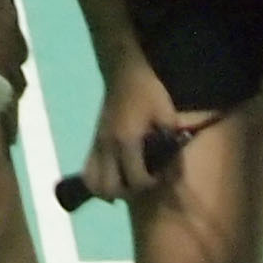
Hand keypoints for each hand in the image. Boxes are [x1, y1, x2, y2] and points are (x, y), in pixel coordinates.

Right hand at [85, 54, 183, 202]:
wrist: (124, 71)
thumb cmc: (148, 91)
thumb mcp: (166, 114)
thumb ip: (171, 142)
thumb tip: (175, 168)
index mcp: (127, 140)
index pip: (137, 179)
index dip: (153, 183)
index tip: (163, 174)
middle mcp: (108, 147)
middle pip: (112, 188)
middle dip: (130, 191)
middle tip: (145, 181)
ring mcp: (97, 145)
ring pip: (95, 183)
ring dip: (111, 190)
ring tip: (127, 183)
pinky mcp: (93, 141)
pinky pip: (88, 171)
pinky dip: (98, 182)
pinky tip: (112, 179)